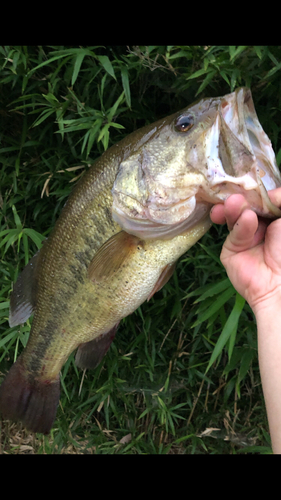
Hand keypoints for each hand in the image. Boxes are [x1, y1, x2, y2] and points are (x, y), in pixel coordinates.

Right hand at [210, 189, 280, 312]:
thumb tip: (267, 194)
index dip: (253, 190)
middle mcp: (257, 226)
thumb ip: (280, 198)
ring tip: (234, 202)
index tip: (248, 181)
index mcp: (272, 218)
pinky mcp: (230, 250)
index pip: (258, 199)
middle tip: (237, 191)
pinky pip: (234, 234)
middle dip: (240, 197)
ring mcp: (242, 238)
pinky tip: (246, 219)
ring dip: (234, 208)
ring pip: (234, 217)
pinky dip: (240, 225)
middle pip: (242, 205)